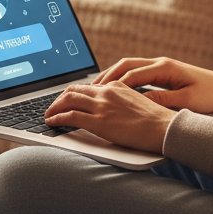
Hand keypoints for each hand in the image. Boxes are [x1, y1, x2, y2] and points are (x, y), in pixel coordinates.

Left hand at [43, 82, 174, 152]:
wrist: (164, 128)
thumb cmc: (155, 121)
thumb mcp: (137, 103)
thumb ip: (121, 102)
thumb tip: (111, 111)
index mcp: (116, 86)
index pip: (88, 86)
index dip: (74, 93)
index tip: (67, 100)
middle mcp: (107, 92)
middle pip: (74, 90)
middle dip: (60, 99)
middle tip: (53, 107)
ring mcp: (102, 106)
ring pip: (68, 100)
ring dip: (54, 107)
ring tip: (48, 115)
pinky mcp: (98, 122)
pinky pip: (70, 116)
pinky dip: (57, 118)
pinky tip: (52, 122)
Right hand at [93, 57, 212, 114]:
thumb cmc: (210, 94)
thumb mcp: (187, 100)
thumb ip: (162, 100)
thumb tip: (139, 102)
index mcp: (165, 68)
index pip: (133, 75)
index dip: (115, 86)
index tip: (100, 96)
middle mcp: (160, 63)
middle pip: (125, 65)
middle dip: (106, 77)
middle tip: (88, 90)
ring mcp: (160, 66)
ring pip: (128, 67)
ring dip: (111, 76)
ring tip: (94, 89)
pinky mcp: (161, 72)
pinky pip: (135, 72)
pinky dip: (121, 79)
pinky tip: (113, 90)